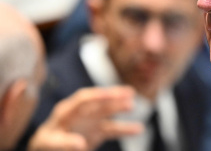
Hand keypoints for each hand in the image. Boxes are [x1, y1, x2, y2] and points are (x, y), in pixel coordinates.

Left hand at [27, 86, 142, 150]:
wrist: (46, 150)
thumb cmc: (45, 145)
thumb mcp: (49, 143)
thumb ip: (63, 142)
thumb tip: (81, 143)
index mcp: (66, 111)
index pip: (83, 98)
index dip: (97, 95)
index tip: (111, 94)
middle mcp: (81, 113)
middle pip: (99, 102)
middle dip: (114, 97)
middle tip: (129, 93)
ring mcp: (90, 122)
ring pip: (108, 112)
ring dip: (120, 108)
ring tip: (133, 105)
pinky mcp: (96, 132)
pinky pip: (113, 129)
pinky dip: (125, 129)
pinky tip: (138, 129)